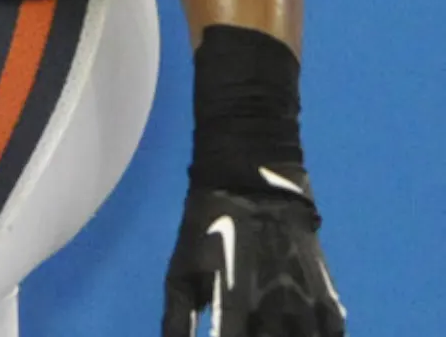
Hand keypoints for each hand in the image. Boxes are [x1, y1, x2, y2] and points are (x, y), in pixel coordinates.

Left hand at [162, 169, 346, 336]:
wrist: (254, 184)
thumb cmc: (208, 228)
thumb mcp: (181, 271)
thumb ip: (177, 320)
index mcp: (236, 306)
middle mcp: (277, 312)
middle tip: (242, 330)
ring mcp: (308, 308)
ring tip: (264, 330)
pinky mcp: (330, 302)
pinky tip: (294, 331)